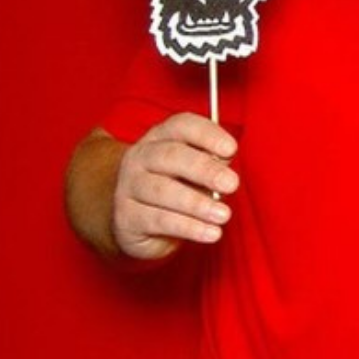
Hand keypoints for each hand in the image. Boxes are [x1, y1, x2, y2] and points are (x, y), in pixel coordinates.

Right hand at [112, 113, 238, 259]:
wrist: (136, 221)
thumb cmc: (177, 188)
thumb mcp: (197, 172)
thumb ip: (213, 163)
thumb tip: (226, 162)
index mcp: (162, 137)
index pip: (182, 126)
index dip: (207, 135)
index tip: (231, 149)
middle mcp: (141, 157)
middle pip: (171, 156)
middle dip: (204, 169)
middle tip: (232, 184)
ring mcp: (129, 186)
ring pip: (163, 191)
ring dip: (197, 203)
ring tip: (223, 214)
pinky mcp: (126, 217)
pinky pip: (159, 220)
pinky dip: (189, 227)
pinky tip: (211, 232)